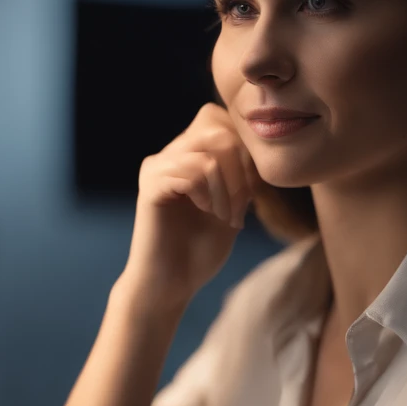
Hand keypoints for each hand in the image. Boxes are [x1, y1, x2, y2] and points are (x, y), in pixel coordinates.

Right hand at [121, 101, 263, 307]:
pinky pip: (192, 173)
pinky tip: (206, 214)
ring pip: (208, 153)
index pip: (221, 120)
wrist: (171, 284)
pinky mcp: (150, 186)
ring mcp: (157, 168)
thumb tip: (256, 146)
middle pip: (217, 130)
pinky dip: (208, 195)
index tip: (250, 194)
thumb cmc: (200, 250)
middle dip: (240, 169)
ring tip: (225, 217)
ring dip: (227, 189)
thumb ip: (241, 173)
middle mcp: (169, 155)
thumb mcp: (233, 205)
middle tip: (239, 208)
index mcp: (187, 156)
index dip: (245, 153)